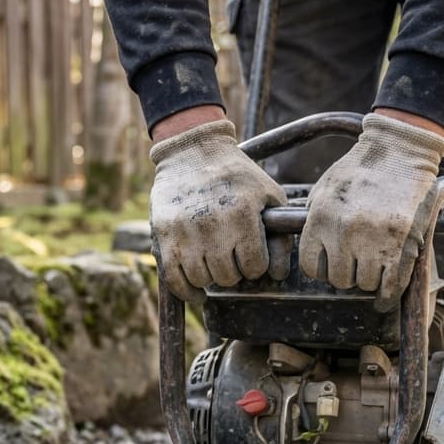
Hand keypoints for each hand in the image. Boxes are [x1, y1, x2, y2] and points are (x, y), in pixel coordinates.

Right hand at [149, 119, 289, 302]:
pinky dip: (188, 292)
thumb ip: (279, 236)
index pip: (254, 267)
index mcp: (241, 215)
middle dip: (233, 271)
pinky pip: (175, 281)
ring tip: (213, 261)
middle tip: (230, 255)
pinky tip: (197, 292)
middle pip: (228, 278)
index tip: (250, 255)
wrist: (191, 151)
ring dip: (211, 277)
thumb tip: (279, 275)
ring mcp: (185, 233)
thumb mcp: (267, 196)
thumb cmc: (236, 176)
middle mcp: (213, 226)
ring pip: (203, 281)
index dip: (255, 265)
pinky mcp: (164, 237)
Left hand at [299, 113, 443, 310]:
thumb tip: (310, 248)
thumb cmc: (360, 168)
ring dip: (369, 278)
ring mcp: (373, 239)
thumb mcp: (325, 188)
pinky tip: (386, 292)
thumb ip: (313, 218)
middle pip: (340, 279)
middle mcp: (344, 233)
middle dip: (347, 274)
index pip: (311, 268)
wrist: (400, 149)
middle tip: (356, 261)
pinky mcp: (401, 243)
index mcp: (321, 219)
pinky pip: (390, 284)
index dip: (322, 268)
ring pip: (365, 283)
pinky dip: (388, 292)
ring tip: (374, 263)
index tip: (331, 263)